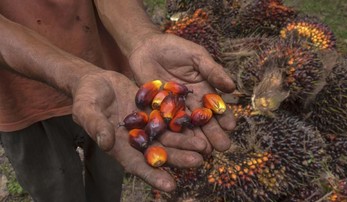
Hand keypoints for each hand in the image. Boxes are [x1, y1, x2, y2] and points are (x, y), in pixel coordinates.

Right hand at [71, 70, 206, 191]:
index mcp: (119, 146)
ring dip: (186, 142)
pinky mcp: (154, 110)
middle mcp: (137, 140)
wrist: (96, 81)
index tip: (171, 186)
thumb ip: (97, 126)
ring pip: (169, 136)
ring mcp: (147, 125)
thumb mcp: (86, 110)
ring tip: (205, 146)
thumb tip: (107, 143)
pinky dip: (184, 121)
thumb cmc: (86, 99)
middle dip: (178, 158)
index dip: (153, 176)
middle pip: (160, 152)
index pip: (137, 165)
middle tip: (198, 161)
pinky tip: (199, 123)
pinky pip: (171, 116)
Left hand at [129, 33, 236, 152]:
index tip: (231, 126)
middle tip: (222, 147)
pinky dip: (172, 134)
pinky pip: (165, 123)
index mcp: (203, 89)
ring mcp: (173, 108)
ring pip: (186, 126)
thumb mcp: (197, 56)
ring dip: (195, 139)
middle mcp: (190, 102)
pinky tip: (179, 144)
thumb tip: (232, 87)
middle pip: (203, 120)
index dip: (224, 116)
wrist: (146, 47)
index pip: (215, 106)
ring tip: (205, 151)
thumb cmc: (174, 48)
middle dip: (213, 133)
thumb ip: (212, 70)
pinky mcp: (156, 110)